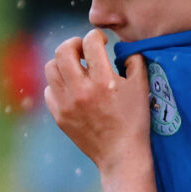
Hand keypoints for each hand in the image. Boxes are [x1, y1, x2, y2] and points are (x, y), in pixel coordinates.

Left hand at [43, 29, 148, 173]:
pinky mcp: (59, 116)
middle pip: (63, 51)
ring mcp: (67, 104)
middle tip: (82, 49)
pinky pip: (49, 90)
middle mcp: (81, 91)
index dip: (96, 36)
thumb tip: (123, 48)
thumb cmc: (134, 121)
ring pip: (51, 68)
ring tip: (75, 66)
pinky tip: (71, 87)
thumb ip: (134, 61)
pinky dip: (58, 84)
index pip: (90, 43)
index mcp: (103, 81)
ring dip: (63, 62)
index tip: (101, 41)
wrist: (120, 155)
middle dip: (74, 43)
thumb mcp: (141, 88)